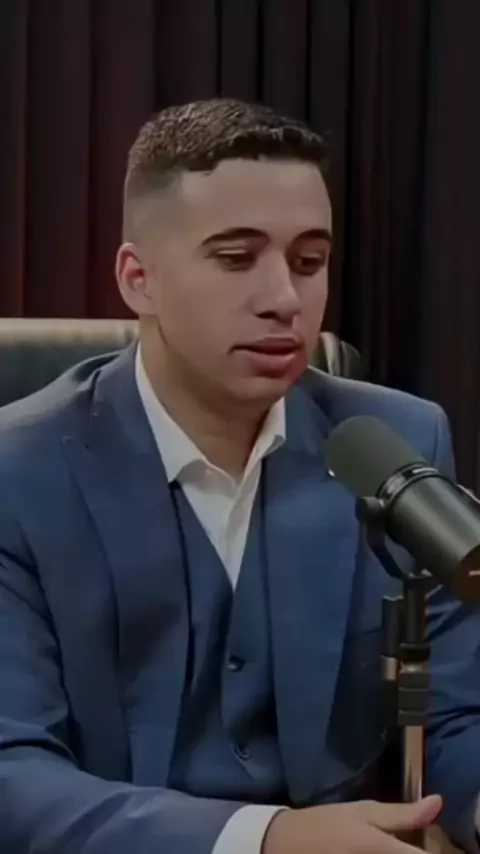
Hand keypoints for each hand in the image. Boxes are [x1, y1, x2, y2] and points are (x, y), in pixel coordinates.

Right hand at [262, 794, 441, 853]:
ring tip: (390, 845)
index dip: (433, 853)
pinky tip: (379, 852)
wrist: (284, 845)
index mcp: (379, 846)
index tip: (435, 847)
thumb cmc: (327, 823)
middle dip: (411, 852)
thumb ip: (403, 814)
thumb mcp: (363, 812)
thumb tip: (439, 802)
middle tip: (403, 842)